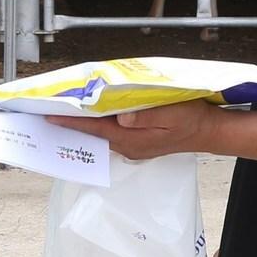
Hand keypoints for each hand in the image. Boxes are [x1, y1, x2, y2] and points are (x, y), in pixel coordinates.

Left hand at [46, 99, 218, 159]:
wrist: (209, 132)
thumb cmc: (192, 119)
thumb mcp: (172, 114)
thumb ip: (146, 116)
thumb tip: (121, 117)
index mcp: (133, 140)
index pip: (95, 129)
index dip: (72, 121)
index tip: (49, 116)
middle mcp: (128, 146)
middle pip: (93, 134)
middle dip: (71, 123)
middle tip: (47, 111)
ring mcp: (132, 146)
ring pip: (101, 134)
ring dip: (83, 123)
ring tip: (62, 111)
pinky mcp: (137, 141)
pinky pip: (110, 133)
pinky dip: (97, 123)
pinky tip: (92, 113)